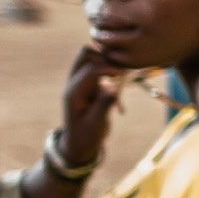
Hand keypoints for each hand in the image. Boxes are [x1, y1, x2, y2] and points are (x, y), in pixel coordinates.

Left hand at [59, 43, 126, 165]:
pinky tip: (116, 79)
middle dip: (106, 60)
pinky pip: (94, 64)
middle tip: (122, 74)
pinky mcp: (85, 82)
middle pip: (86, 54)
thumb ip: (104, 104)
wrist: (79, 143)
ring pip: (89, 55)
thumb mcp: (97, 124)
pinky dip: (106, 67)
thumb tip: (113, 86)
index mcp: (73, 93)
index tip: (126, 74)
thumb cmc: (87, 136)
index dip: (109, 68)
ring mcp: (77, 81)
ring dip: (105, 61)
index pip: (91, 69)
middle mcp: (72, 83)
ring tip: (119, 75)